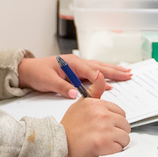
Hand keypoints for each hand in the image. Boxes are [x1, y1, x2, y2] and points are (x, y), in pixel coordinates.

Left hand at [16, 54, 132, 98]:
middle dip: (115, 70)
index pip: (90, 70)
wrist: (27, 70)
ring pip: (99, 67)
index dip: (102, 76)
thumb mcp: (48, 82)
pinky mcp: (76, 71)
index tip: (114, 82)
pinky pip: (94, 71)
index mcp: (71, 63)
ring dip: (112, 70)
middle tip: (129, 74)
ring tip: (126, 72)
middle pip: (99, 66)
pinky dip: (105, 73)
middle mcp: (76, 62)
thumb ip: (62, 87)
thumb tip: (75, 94)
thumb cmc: (37, 73)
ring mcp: (77, 66)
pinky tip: (111, 78)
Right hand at [60, 96, 129, 156]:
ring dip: (116, 143)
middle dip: (116, 132)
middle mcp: (101, 114)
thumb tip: (101, 73)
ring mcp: (104, 129)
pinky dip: (112, 152)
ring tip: (102, 143)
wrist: (58, 147)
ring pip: (125, 137)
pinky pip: (120, 148)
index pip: (120, 112)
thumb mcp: (80, 105)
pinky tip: (101, 150)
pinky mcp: (104, 144)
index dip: (113, 121)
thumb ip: (94, 91)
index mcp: (96, 104)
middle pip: (124, 124)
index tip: (104, 126)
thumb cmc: (68, 128)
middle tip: (102, 136)